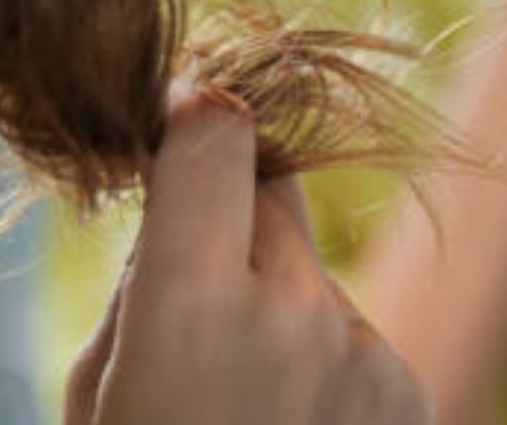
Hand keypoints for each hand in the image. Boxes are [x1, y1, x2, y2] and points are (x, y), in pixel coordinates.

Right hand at [64, 82, 430, 424]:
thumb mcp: (96, 382)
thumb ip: (141, 276)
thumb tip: (176, 196)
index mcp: (194, 299)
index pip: (214, 130)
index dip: (189, 112)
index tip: (171, 117)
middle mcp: (295, 309)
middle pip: (267, 191)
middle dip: (227, 216)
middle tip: (195, 299)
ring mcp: (365, 353)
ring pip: (308, 270)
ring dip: (276, 300)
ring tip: (243, 391)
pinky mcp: (409, 393)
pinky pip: (352, 333)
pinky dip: (321, 360)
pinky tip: (290, 421)